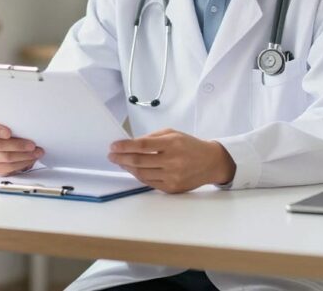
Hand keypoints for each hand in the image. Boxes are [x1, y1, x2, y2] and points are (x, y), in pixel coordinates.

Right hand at [0, 118, 43, 175]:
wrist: (14, 144)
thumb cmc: (14, 131)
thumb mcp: (14, 124)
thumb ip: (16, 124)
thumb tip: (29, 128)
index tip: (8, 133)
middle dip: (18, 146)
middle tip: (32, 145)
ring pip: (5, 157)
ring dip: (23, 156)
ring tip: (35, 153)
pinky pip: (7, 168)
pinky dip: (21, 164)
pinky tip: (29, 160)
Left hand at [108, 128, 235, 193]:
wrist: (211, 163)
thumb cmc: (189, 145)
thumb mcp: (173, 134)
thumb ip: (152, 138)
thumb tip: (131, 144)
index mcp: (172, 144)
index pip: (142, 146)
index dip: (125, 146)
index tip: (113, 146)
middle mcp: (172, 161)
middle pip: (139, 161)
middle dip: (121, 158)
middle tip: (111, 155)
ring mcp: (172, 177)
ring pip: (141, 173)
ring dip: (127, 167)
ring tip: (120, 161)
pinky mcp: (172, 188)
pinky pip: (149, 182)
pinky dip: (138, 175)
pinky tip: (133, 169)